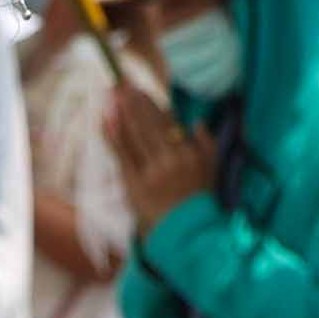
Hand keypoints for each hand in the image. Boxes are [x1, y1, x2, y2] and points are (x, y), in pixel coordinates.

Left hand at [107, 76, 212, 227]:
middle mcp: (170, 160)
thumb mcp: (212, 171)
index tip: (140, 89)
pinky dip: (113, 136)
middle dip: (133, 102)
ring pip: (134, 136)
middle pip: (148, 124)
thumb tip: (197, 122)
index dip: (151, 104)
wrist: (188, 234)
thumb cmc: (200, 201)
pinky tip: (105, 120)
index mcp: (188, 153)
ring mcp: (151, 173)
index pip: (167, 122)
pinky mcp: (135, 186)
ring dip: (121, 113)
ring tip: (111, 95)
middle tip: (121, 83)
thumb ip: (207, 144)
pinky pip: (122, 155)